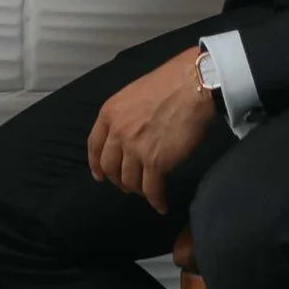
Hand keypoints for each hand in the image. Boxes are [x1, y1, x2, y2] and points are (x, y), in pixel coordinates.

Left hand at [87, 46, 217, 215]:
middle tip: (128, 185)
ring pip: (129, 181)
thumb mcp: (135, 94)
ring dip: (138, 190)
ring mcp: (135, 149)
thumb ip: (127, 115)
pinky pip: (151, 189)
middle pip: (110, 167)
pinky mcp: (156, 162)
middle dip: (118, 180)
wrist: (194, 85)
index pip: (94, 146)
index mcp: (110, 113)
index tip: (99, 176)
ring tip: (147, 192)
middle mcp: (118, 133)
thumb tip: (133, 131)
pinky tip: (161, 205)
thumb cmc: (171, 83)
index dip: (96, 164)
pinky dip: (156, 200)